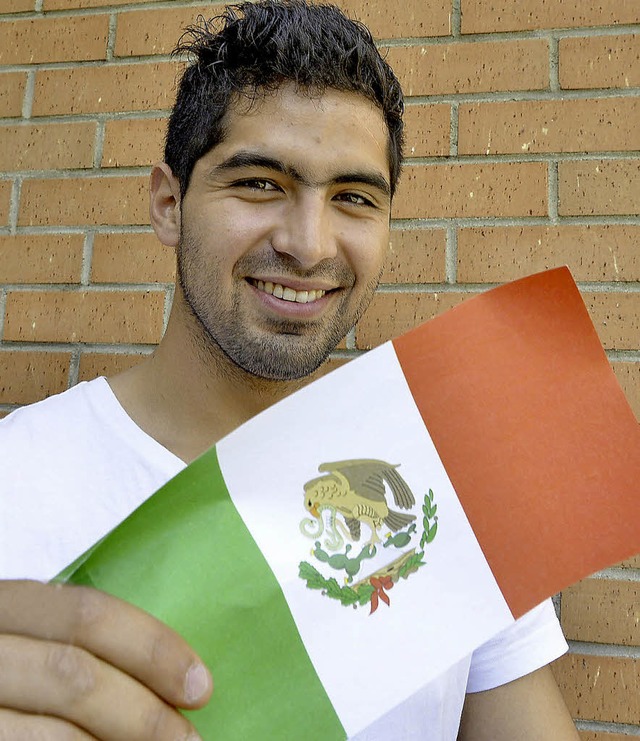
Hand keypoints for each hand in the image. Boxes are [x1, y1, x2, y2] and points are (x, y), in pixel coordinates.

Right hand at [0, 580, 212, 739]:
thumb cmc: (3, 667)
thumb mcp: (25, 641)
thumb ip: (73, 648)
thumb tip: (172, 680)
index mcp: (2, 605)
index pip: (87, 615)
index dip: (151, 648)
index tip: (200, 684)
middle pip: (73, 676)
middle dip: (141, 714)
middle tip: (190, 740)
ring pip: (50, 736)